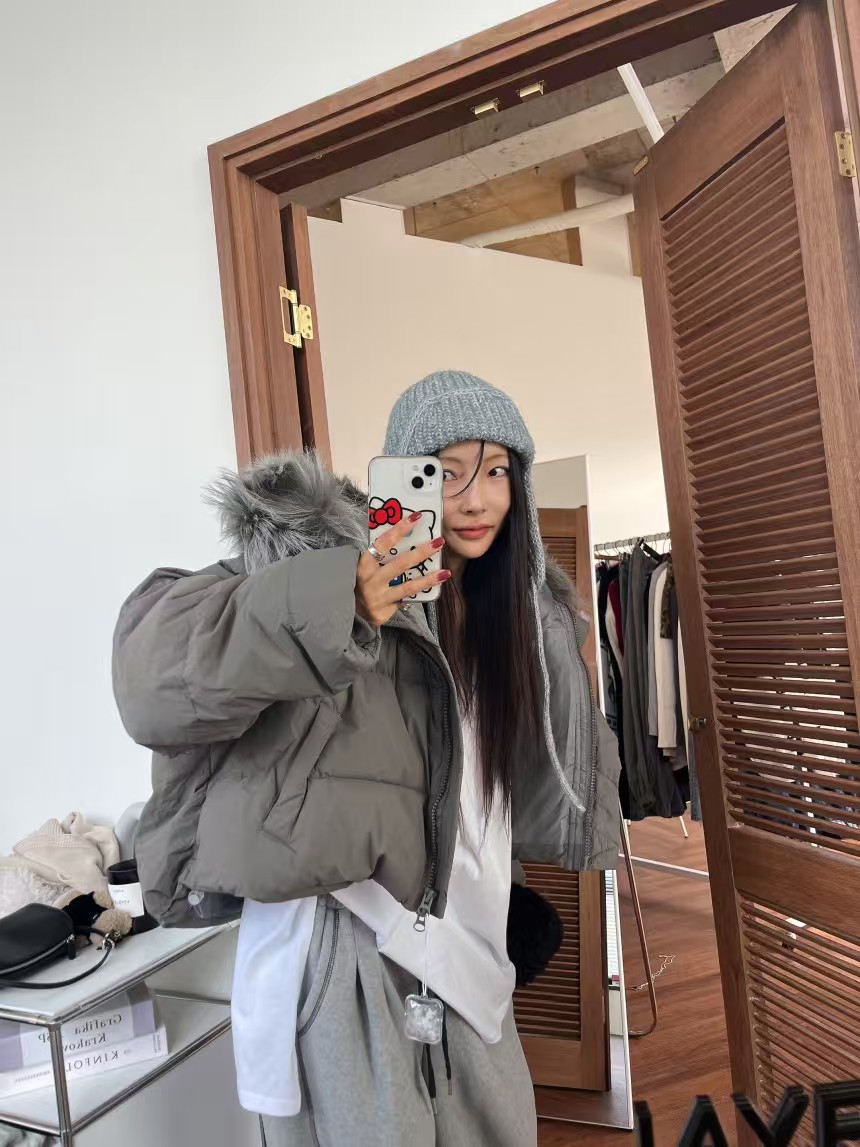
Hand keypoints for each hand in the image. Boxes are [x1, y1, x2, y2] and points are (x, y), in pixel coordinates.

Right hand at [356, 512, 450, 626]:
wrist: (350, 610)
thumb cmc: (361, 581)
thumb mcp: (366, 566)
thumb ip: (381, 555)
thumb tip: (407, 534)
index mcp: (364, 564)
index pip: (383, 543)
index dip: (400, 529)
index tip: (416, 517)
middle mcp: (370, 581)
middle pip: (400, 564)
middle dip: (421, 552)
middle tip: (438, 542)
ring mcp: (377, 598)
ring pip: (407, 587)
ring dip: (428, 579)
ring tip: (444, 572)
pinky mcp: (383, 612)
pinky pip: (405, 600)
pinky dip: (417, 594)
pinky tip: (431, 589)